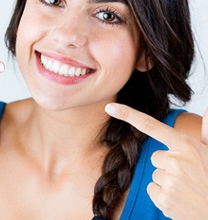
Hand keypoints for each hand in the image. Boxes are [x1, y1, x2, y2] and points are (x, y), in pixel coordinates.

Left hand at [105, 103, 207, 219]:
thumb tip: (207, 111)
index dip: (128, 115)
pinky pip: (152, 190)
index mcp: (186, 145)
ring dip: (167, 183)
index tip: (110, 108)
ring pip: (155, 175)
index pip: (150, 125)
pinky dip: (163, 196)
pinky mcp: (165, 199)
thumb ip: (205, 132)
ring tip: (186, 190)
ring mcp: (170, 180)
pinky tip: (179, 200)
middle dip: (167, 167)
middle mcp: (176, 160)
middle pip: (155, 157)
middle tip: (187, 177)